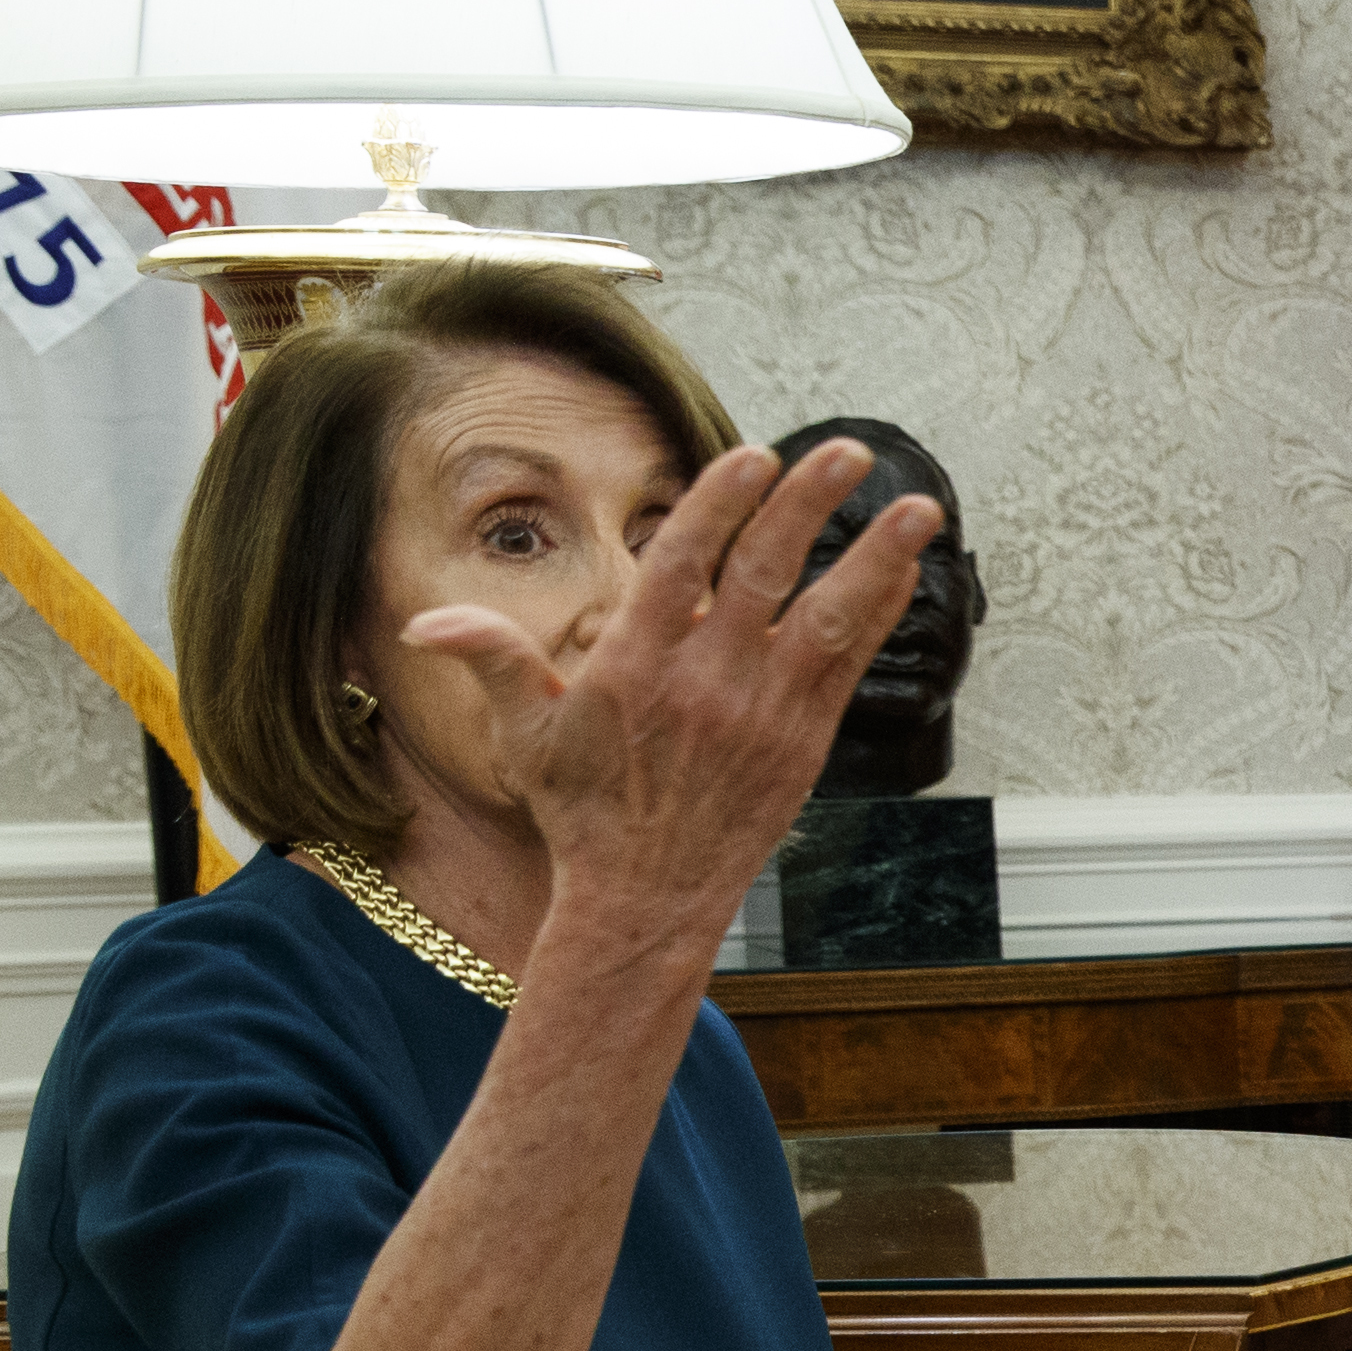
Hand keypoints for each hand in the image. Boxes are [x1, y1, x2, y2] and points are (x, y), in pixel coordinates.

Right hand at [402, 434, 942, 973]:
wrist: (646, 899)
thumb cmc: (586, 813)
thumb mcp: (526, 735)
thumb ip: (496, 660)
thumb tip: (430, 620)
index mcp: (636, 666)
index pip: (681, 564)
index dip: (719, 503)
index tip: (754, 454)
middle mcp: (707, 682)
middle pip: (764, 573)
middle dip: (808, 506)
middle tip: (846, 451)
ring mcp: (764, 711)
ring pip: (829, 617)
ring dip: (877, 556)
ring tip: (921, 506)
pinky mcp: (806, 742)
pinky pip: (852, 664)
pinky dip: (881, 613)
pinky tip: (907, 568)